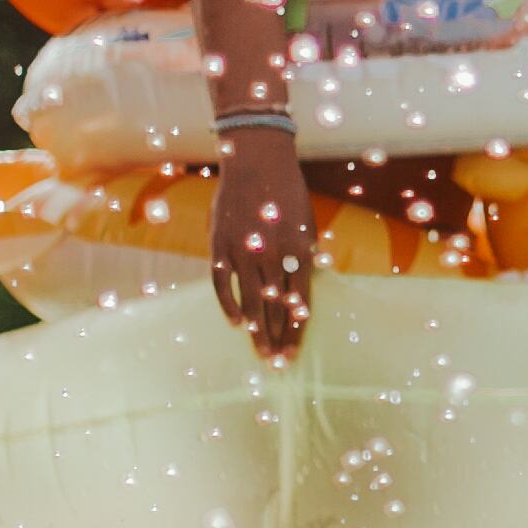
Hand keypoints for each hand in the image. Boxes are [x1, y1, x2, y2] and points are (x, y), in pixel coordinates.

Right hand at [209, 127, 314, 363]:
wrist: (257, 163)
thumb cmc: (287, 196)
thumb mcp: (306, 227)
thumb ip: (304, 260)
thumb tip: (302, 296)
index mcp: (300, 252)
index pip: (299, 304)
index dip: (296, 332)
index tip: (293, 355)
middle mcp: (273, 255)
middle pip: (276, 308)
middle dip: (276, 339)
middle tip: (275, 365)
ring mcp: (245, 251)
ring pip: (251, 300)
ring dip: (256, 329)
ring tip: (259, 352)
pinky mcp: (221, 245)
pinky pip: (223, 283)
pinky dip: (229, 304)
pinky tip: (236, 323)